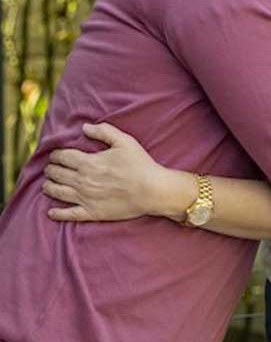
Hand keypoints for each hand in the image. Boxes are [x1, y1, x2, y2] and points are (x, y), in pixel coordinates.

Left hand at [43, 123, 178, 221]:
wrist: (151, 190)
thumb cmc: (140, 164)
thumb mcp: (125, 141)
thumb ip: (104, 131)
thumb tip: (85, 127)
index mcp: (88, 162)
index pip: (63, 157)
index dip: (56, 154)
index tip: (56, 154)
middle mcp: (82, 180)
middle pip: (57, 174)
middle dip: (51, 169)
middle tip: (50, 168)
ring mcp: (85, 198)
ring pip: (58, 192)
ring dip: (49, 187)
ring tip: (47, 185)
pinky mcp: (91, 212)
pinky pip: (68, 214)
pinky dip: (57, 213)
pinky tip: (51, 212)